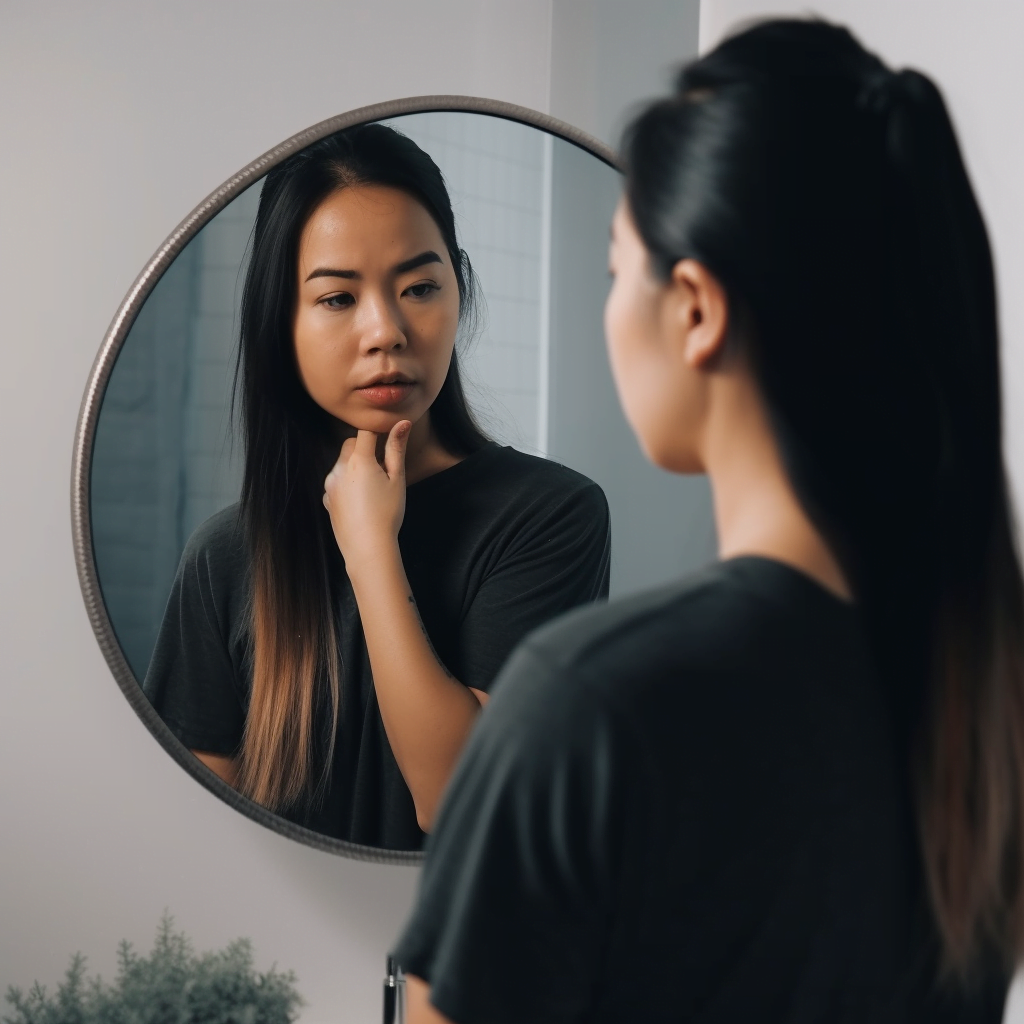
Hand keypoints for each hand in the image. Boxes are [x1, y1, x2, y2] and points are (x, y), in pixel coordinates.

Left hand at [323, 420, 410, 567]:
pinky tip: (360, 501)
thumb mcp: (397, 479)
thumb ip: (397, 448)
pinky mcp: (327, 498)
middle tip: (382, 469)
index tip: (386, 439)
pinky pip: (337, 481)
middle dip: (365, 450)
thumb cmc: (387, 513)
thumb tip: (403, 422)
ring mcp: (330, 484)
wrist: (368, 548)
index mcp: (359, 461)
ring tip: (372, 489)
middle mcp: (339, 469)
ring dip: (355, 467)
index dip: (376, 432)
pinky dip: (347, 484)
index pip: (364, 432)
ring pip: (342, 463)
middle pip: (350, 445)